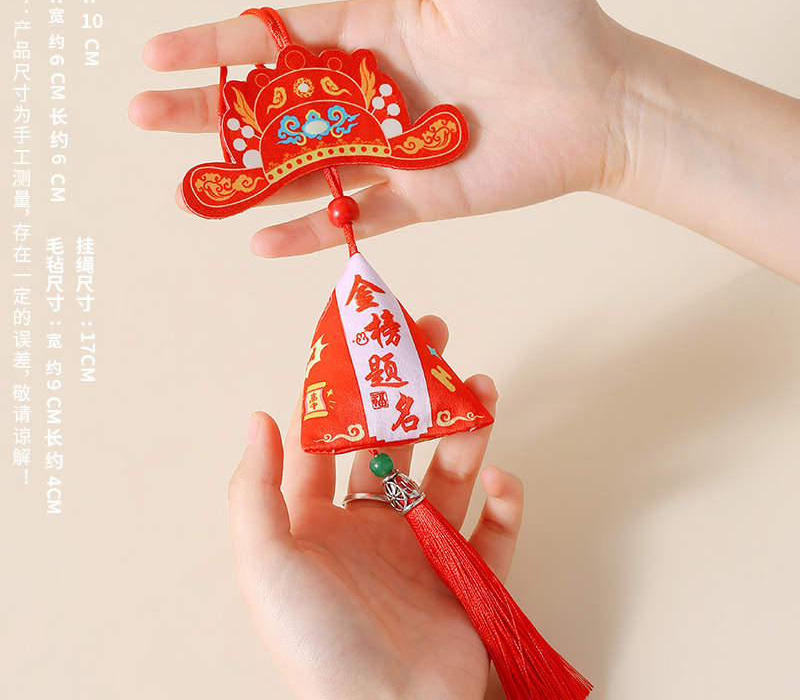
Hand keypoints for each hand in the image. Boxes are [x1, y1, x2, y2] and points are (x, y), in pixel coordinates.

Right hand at [129, 0, 629, 256]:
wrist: (600, 99)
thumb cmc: (544, 24)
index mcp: (375, 35)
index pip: (279, 41)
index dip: (219, 45)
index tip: (157, 52)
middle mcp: (373, 95)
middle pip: (276, 108)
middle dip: (211, 113)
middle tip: (145, 117)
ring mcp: (392, 150)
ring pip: (306, 167)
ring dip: (247, 180)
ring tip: (190, 191)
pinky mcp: (419, 196)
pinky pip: (357, 214)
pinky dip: (312, 226)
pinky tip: (261, 238)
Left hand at [228, 316, 522, 699]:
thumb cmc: (315, 642)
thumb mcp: (266, 561)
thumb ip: (256, 487)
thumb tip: (260, 415)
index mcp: (318, 520)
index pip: (331, 438)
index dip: (346, 389)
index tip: (363, 342)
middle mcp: (370, 528)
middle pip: (398, 443)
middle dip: (416, 392)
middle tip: (434, 341)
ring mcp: (421, 551)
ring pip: (451, 474)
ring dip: (468, 430)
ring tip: (481, 392)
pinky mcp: (467, 579)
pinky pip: (493, 532)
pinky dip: (503, 503)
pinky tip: (500, 479)